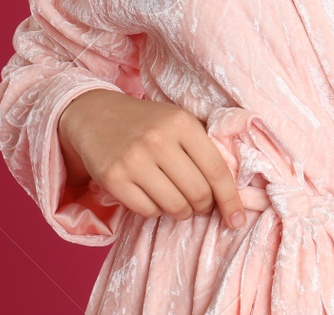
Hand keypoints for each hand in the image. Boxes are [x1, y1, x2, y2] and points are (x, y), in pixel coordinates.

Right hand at [58, 87, 246, 227]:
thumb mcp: (179, 121)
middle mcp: (158, 140)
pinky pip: (148, 211)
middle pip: (198, 193)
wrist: (96, 115)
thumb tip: (233, 191)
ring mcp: (134, 160)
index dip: (230, 200)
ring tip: (177, 200)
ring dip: (181, 211)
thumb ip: (204, 147)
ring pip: (174, 206)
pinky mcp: (113, 178)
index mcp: (182, 123)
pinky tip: (153, 196)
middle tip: (200, 203)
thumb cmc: (148, 123)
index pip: (217, 170)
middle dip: (204, 206)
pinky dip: (156, 211)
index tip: (237, 219)